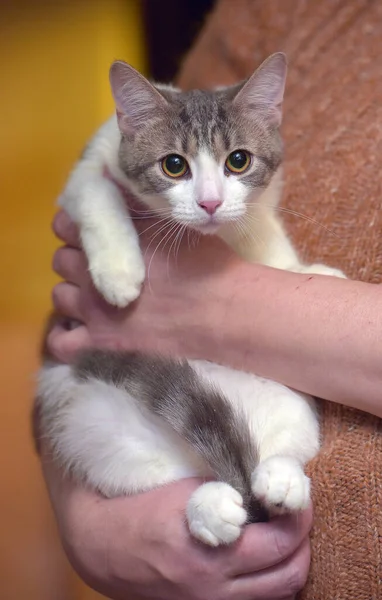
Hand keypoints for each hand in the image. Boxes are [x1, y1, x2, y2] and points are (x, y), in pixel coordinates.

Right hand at [42, 446, 311, 599]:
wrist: (103, 548)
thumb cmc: (144, 509)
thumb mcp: (187, 493)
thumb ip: (231, 496)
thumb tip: (268, 491)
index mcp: (210, 554)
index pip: (280, 541)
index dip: (300, 516)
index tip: (301, 495)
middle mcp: (214, 590)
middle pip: (289, 574)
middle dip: (302, 542)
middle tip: (297, 516)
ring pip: (279, 595)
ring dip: (290, 565)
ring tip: (284, 537)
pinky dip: (270, 583)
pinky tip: (264, 561)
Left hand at [49, 208, 245, 362]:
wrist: (223, 311)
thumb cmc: (208, 266)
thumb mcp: (176, 225)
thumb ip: (143, 210)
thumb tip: (122, 185)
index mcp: (112, 240)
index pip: (67, 225)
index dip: (75, 227)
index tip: (90, 233)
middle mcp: (95, 271)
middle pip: (62, 260)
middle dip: (76, 260)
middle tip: (98, 267)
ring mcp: (94, 309)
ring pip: (60, 295)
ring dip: (73, 293)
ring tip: (95, 298)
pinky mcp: (101, 342)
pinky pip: (61, 342)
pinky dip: (63, 336)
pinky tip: (79, 330)